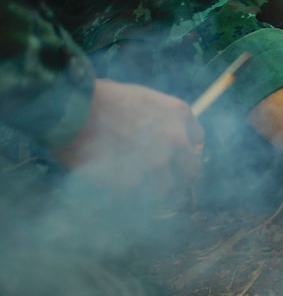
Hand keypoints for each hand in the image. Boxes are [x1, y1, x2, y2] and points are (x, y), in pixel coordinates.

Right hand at [52, 79, 202, 193]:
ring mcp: (156, 164)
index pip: (197, 139)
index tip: (173, 153)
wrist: (72, 109)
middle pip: (192, 171)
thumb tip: (162, 135)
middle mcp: (176, 140)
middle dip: (179, 176)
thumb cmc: (99, 97)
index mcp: (179, 113)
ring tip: (136, 187)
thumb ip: (159, 117)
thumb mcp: (142, 97)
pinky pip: (137, 198)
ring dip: (154, 190)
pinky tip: (114, 187)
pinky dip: (127, 195)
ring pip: (168, 189)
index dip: (184, 147)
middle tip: (164, 179)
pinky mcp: (133, 184)